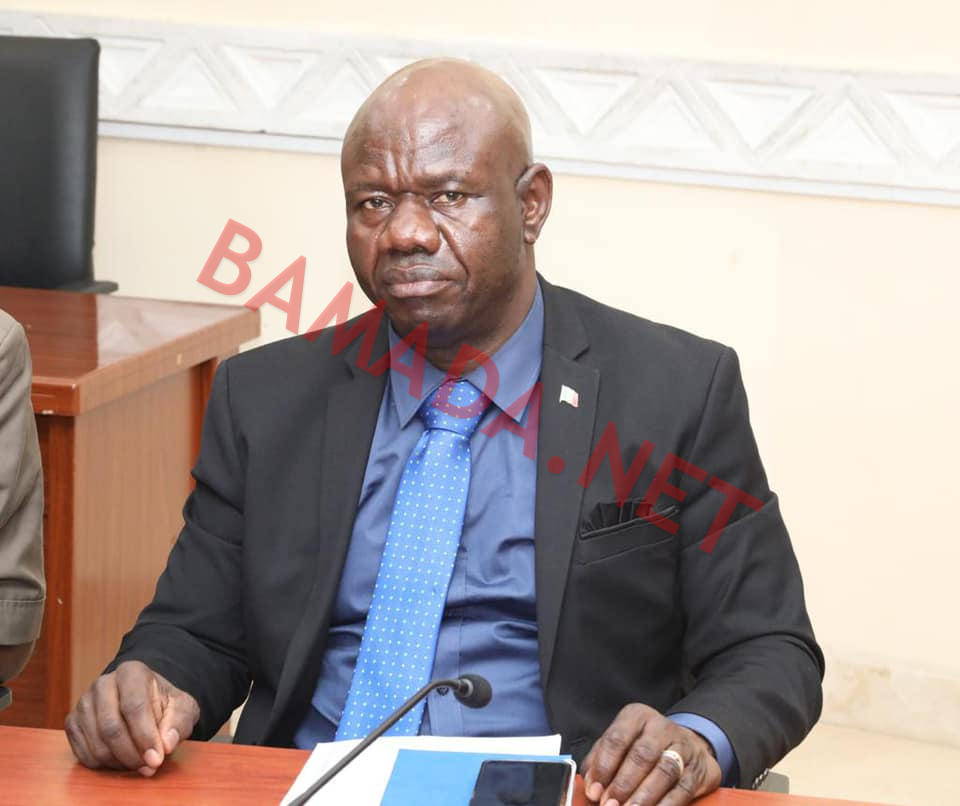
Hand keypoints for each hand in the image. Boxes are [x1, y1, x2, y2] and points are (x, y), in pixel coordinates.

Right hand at [64, 660, 199, 775]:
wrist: (142, 701)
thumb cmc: (163, 704)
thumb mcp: (182, 708)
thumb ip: (179, 723)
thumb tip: (166, 744)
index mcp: (131, 672)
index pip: (134, 706)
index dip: (145, 736)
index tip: (157, 758)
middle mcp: (103, 684)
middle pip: (111, 727)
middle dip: (131, 753)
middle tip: (148, 767)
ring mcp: (84, 702)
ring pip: (96, 742)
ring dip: (119, 761)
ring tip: (139, 763)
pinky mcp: (72, 722)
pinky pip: (82, 752)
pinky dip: (103, 764)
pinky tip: (121, 760)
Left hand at [582, 703, 721, 805]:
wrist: (689, 746)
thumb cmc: (644, 746)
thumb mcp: (620, 744)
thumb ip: (600, 761)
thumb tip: (591, 786)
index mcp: (636, 717)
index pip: (616, 739)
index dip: (603, 767)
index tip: (595, 791)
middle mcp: (661, 727)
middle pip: (641, 755)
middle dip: (623, 784)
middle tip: (610, 804)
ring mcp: (683, 747)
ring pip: (664, 771)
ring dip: (644, 796)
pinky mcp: (698, 769)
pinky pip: (682, 788)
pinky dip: (666, 804)